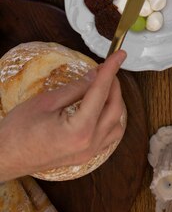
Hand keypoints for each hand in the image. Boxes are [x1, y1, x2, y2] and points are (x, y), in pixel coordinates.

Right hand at [0, 50, 126, 180]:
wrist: (3, 158)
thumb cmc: (18, 130)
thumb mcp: (46, 101)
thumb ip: (76, 88)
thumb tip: (95, 75)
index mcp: (80, 129)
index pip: (101, 92)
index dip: (111, 70)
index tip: (120, 54)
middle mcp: (90, 144)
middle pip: (115, 109)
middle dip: (114, 85)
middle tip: (105, 68)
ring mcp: (88, 154)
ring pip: (117, 125)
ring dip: (115, 103)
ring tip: (104, 86)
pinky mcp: (84, 158)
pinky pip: (109, 137)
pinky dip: (111, 119)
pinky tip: (102, 107)